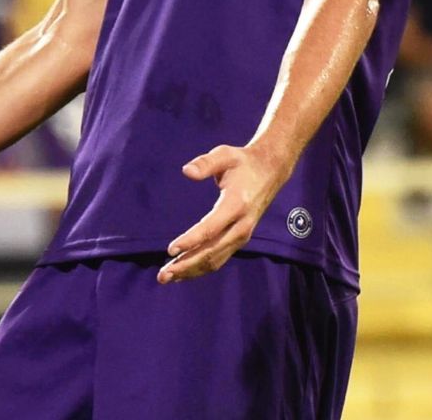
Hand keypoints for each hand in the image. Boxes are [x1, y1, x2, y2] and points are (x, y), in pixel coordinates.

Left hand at [157, 143, 288, 283]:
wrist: (270, 171)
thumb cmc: (242, 162)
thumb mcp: (225, 154)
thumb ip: (205, 163)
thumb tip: (186, 171)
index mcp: (237, 204)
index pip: (211, 228)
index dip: (191, 240)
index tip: (170, 248)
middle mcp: (242, 225)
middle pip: (211, 252)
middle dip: (186, 265)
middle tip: (162, 275)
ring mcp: (242, 235)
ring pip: (215, 260)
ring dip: (191, 270)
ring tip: (167, 277)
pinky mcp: (240, 239)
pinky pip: (219, 258)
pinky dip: (200, 267)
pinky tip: (183, 271)